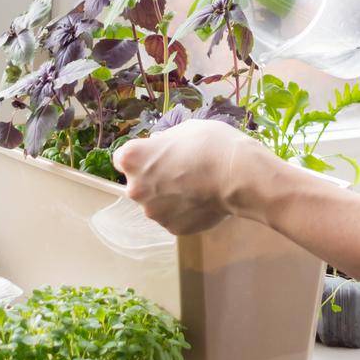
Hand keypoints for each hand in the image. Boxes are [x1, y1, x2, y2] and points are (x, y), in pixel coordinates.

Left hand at [112, 120, 263, 234]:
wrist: (237, 176)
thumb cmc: (209, 144)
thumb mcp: (183, 130)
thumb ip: (163, 143)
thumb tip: (157, 148)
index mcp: (133, 159)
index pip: (122, 159)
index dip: (140, 157)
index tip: (155, 156)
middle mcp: (135, 189)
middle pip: (138, 184)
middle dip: (153, 179)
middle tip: (180, 172)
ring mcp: (153, 212)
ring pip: (156, 203)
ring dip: (168, 197)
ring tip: (195, 188)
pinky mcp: (172, 229)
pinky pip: (174, 217)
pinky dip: (183, 211)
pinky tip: (202, 201)